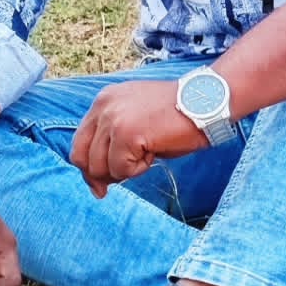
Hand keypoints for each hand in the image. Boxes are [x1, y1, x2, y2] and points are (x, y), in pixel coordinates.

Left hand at [70, 80, 208, 197]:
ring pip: (100, 167)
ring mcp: (113, 119)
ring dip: (125, 170)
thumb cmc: (178, 115)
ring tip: (148, 153)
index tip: (100, 184)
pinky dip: (139, 169)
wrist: (206, 101)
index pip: (79, 142)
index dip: (88, 167)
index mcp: (104, 101)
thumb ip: (114, 142)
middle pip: (82, 157)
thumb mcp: (138, 121)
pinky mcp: (126, 133)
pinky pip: (121, 169)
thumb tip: (98, 181)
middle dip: (101, 175)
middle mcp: (103, 107)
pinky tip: (154, 152)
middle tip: (125, 176)